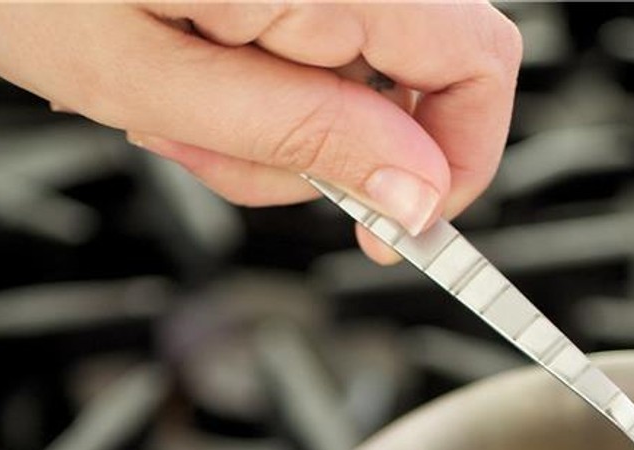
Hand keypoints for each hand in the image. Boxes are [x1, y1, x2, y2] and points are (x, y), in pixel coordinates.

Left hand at [0, 1, 521, 260]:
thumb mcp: (156, 80)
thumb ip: (302, 134)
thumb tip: (417, 190)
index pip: (477, 63)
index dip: (458, 163)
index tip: (401, 229)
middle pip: (416, 73)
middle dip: (331, 152)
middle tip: (219, 154)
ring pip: (350, 70)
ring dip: (271, 122)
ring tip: (168, 108)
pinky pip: (302, 37)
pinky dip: (250, 81)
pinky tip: (176, 70)